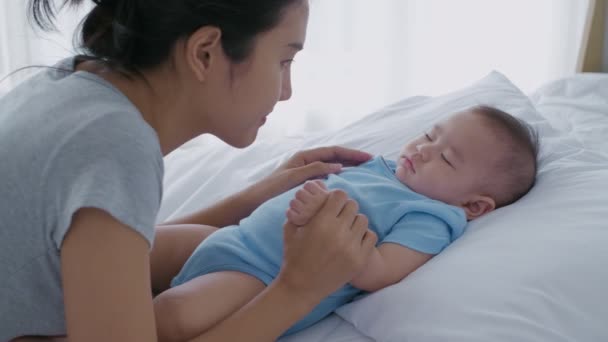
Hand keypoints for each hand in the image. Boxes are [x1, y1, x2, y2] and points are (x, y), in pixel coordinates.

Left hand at [246, 146, 372, 206]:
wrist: (255, 201)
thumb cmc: (270, 189)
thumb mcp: (292, 178)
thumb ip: (314, 170)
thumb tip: (337, 166)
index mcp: (304, 156)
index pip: (333, 151)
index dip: (351, 154)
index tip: (367, 158)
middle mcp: (307, 161)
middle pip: (335, 156)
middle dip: (353, 158)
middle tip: (371, 162)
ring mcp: (307, 171)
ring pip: (332, 166)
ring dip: (348, 166)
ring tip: (365, 170)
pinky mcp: (306, 182)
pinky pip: (327, 176)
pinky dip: (339, 176)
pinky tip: (348, 182)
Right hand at [277, 189, 377, 304]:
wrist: (301, 287)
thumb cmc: (294, 256)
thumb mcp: (290, 228)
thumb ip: (302, 209)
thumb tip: (312, 192)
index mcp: (321, 222)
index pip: (340, 195)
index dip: (335, 197)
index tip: (332, 204)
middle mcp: (339, 233)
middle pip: (353, 205)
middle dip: (344, 208)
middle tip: (339, 216)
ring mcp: (351, 247)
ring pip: (363, 220)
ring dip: (354, 221)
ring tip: (346, 229)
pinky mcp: (360, 260)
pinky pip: (371, 236)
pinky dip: (363, 236)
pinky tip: (353, 240)